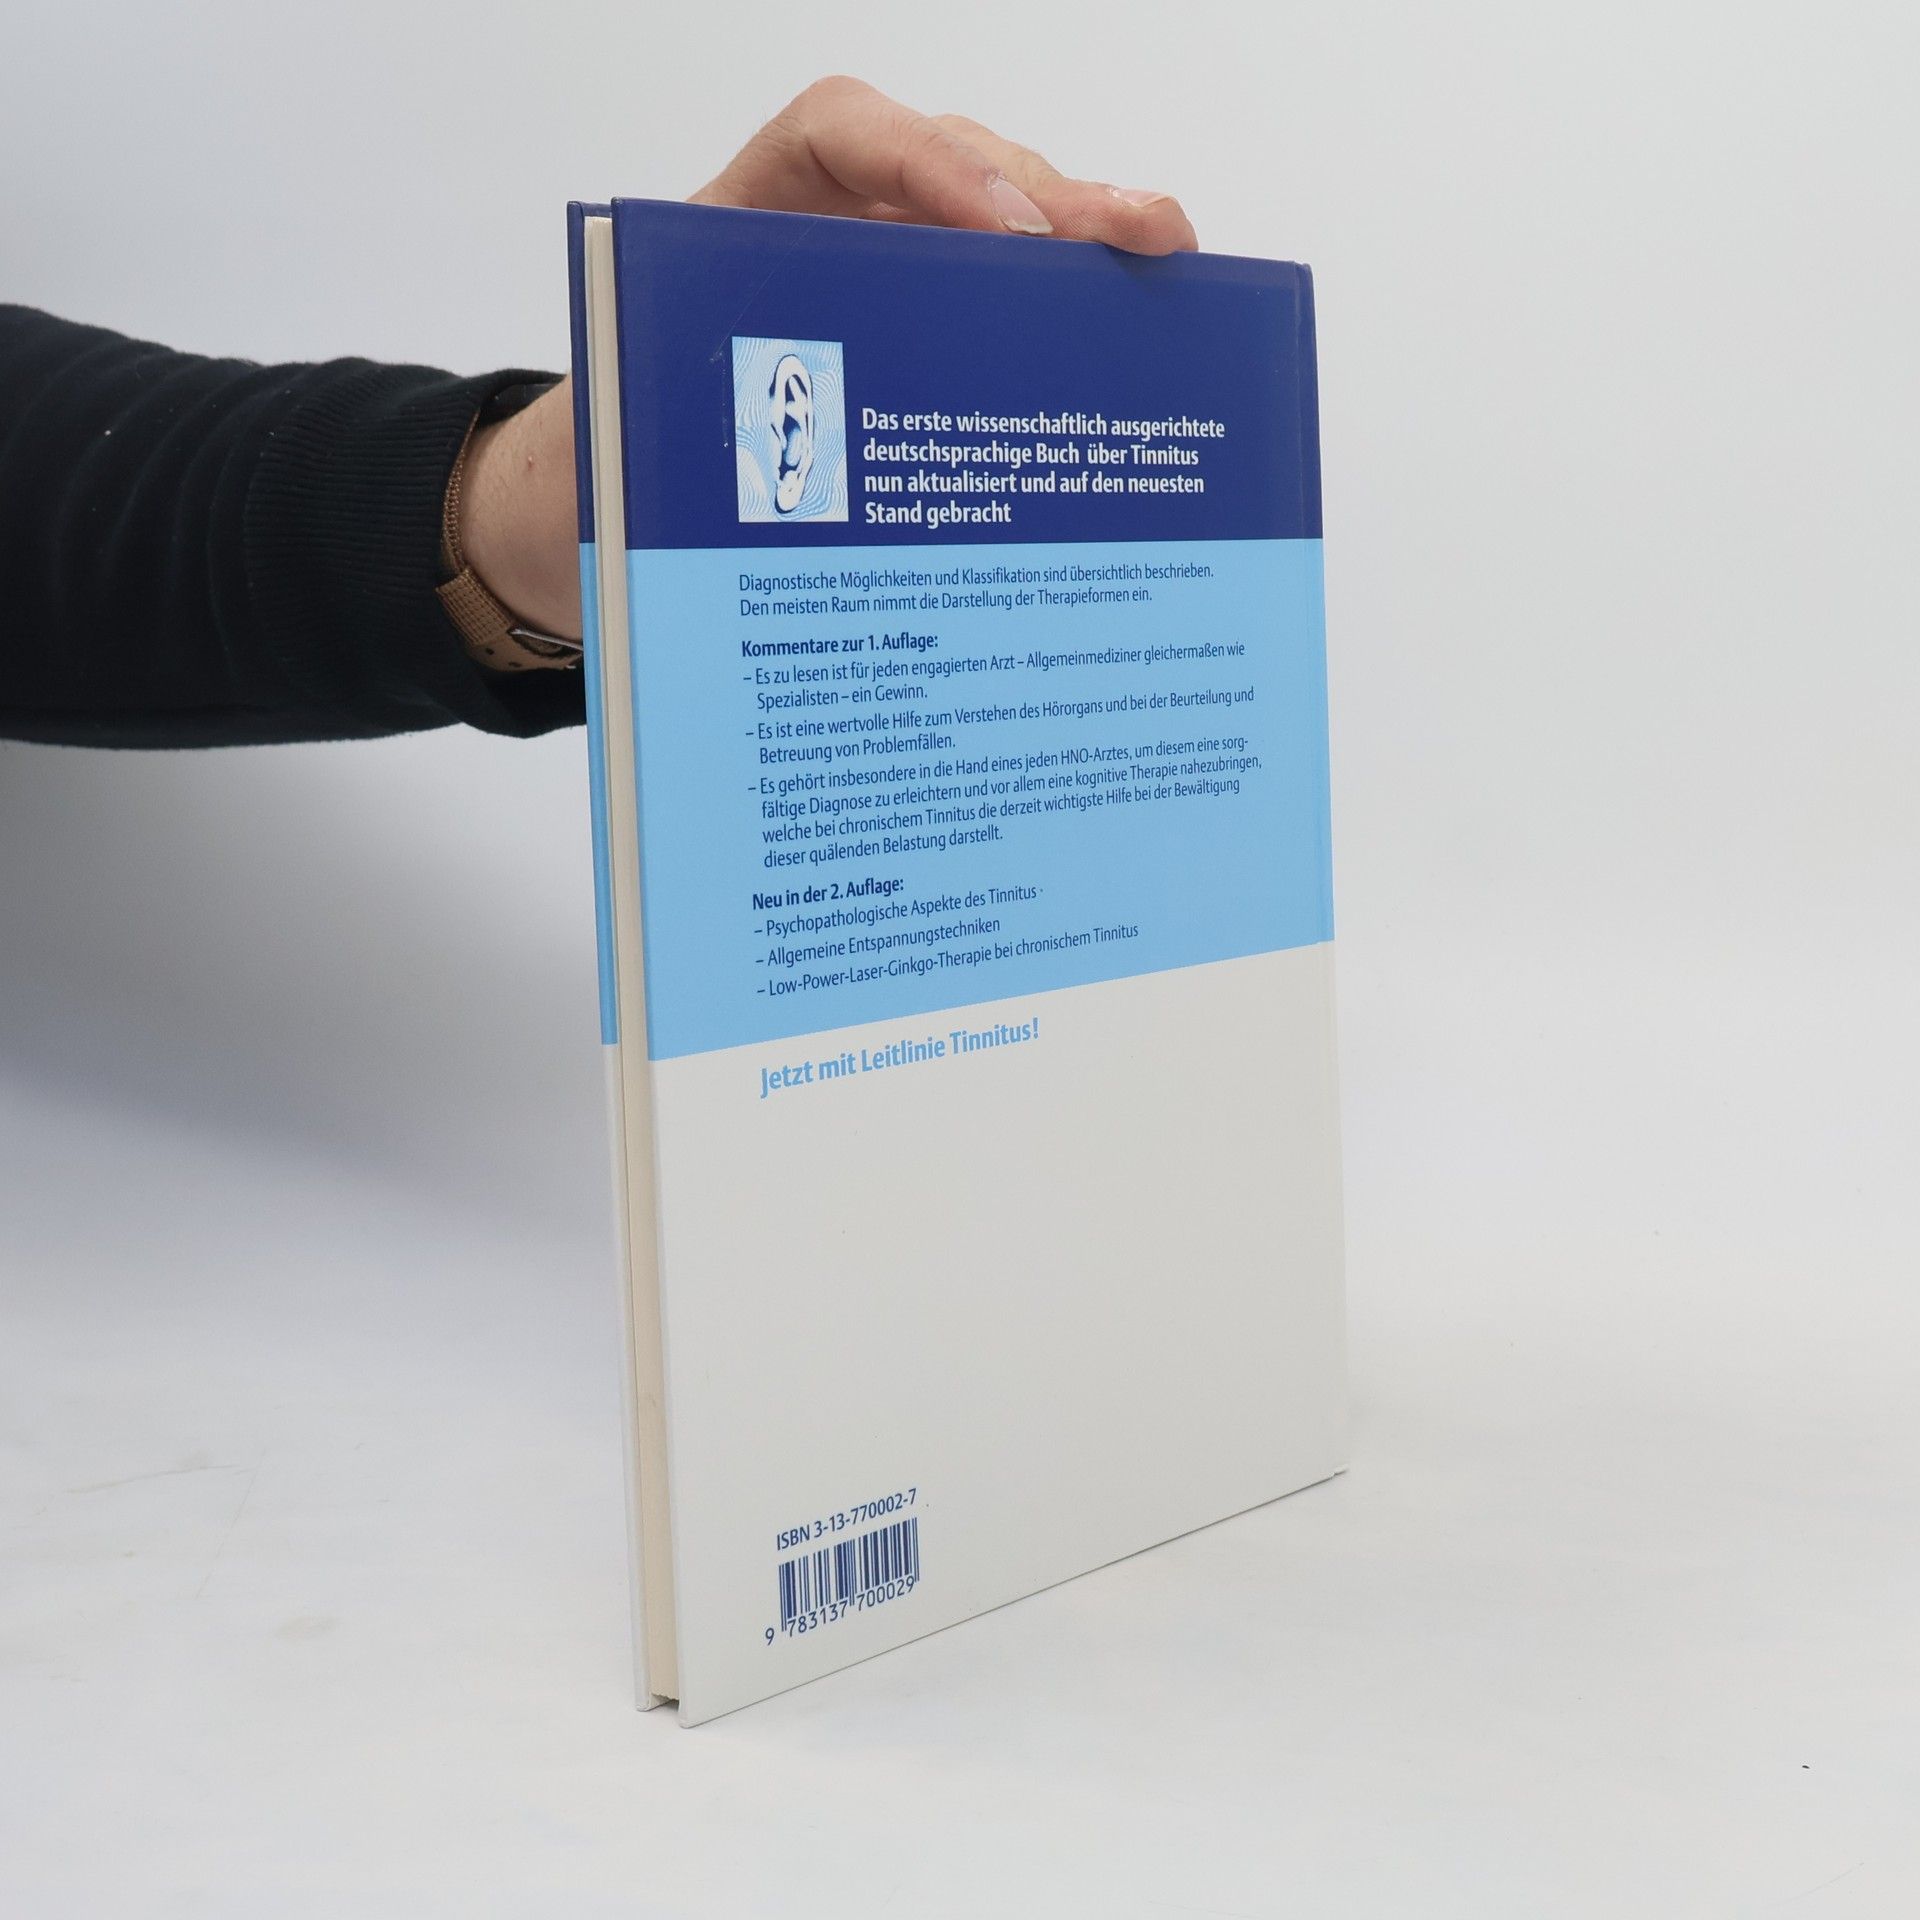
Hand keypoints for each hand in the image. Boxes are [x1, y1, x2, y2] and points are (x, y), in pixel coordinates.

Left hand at [460, 77, 1195, 640]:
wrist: (625, 486)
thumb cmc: (631, 459)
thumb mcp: (639, 444)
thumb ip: (687, 445)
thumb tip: (750, 504)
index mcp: (741, 228)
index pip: (839, 135)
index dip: (927, 165)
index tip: (1004, 237)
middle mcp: (829, 231)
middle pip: (951, 166)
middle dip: (1049, 196)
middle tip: (1135, 235)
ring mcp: (889, 271)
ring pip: (999, 222)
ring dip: (1088, 238)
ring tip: (1170, 258)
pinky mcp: (931, 327)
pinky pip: (1009, 296)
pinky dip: (1076, 304)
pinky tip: (1149, 319)